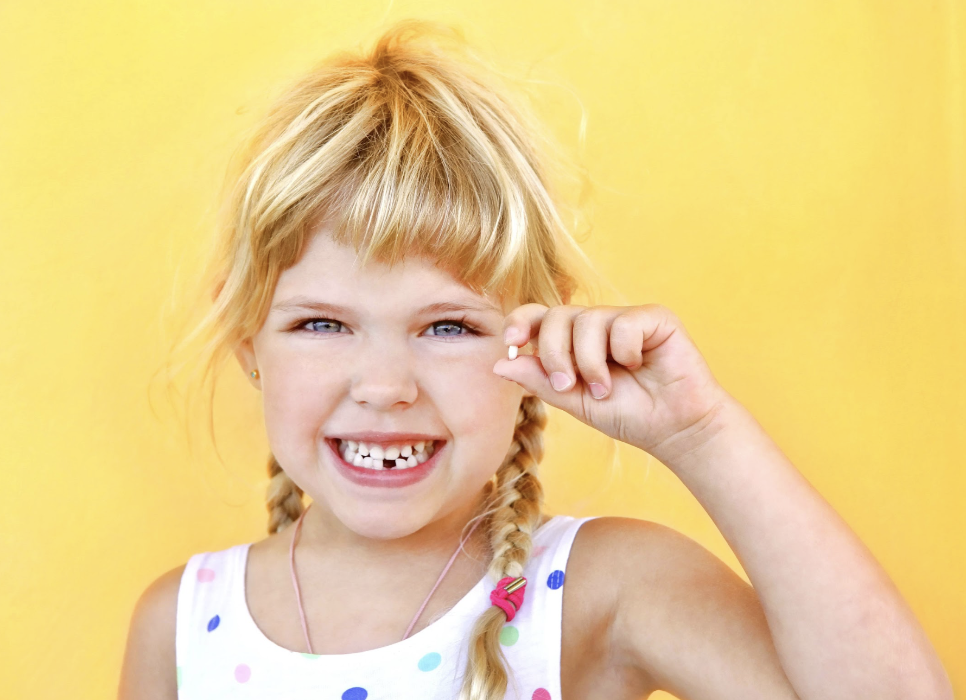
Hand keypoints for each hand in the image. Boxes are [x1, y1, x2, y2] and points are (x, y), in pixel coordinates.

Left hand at [492, 303, 732, 464]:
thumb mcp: (575, 401)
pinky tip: (639, 365)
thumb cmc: (627, 414)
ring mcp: (624, 318)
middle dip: (554, 353)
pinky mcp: (654, 318)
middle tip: (568, 384)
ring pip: (587, 319)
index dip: (521, 322)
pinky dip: (624, 351)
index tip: (513, 343)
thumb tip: (499, 364)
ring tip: (607, 387)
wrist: (673, 429)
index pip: (539, 316)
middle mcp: (596, 324)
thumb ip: (540, 381)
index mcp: (573, 341)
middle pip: (557, 315)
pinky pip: (623, 323)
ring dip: (590, 362)